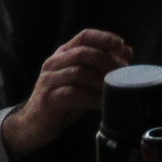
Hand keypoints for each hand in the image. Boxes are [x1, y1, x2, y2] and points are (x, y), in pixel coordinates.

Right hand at [0, 30, 131, 155]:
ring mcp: (49, 80)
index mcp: (63, 54)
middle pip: (83, 52)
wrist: (34, 124)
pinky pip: (73, 94)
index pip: (84, 36)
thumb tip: (127, 51)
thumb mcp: (83, 80)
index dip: (104, 37)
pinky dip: (92, 97)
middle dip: (107, 61)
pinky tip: (103, 103)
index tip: (121, 44)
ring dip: (101, 80)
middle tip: (124, 72)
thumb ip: (101, 66)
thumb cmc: (63, 100)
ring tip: (116, 89)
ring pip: (79, 72)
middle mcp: (54, 63)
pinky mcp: (48, 99)